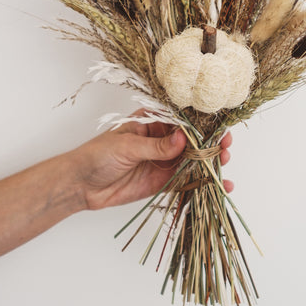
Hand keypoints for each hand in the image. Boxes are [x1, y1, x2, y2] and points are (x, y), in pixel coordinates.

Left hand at [71, 111, 233, 209]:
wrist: (80, 184)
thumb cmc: (97, 155)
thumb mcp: (127, 146)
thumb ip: (156, 146)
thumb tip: (182, 140)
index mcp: (152, 122)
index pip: (182, 120)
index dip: (202, 123)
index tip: (218, 127)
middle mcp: (162, 140)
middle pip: (194, 140)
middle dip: (211, 143)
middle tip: (225, 147)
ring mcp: (164, 161)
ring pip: (194, 160)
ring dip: (211, 161)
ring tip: (225, 163)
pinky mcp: (163, 181)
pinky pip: (188, 181)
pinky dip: (204, 182)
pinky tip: (220, 185)